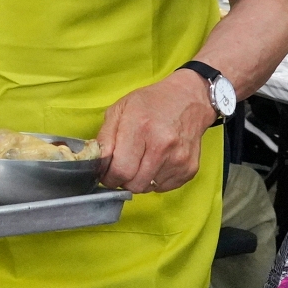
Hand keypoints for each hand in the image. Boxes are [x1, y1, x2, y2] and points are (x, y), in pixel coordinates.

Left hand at [98, 70, 209, 192]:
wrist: (188, 99)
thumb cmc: (150, 103)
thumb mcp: (119, 110)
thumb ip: (104, 138)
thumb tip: (97, 164)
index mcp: (140, 129)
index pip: (120, 171)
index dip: (109, 177)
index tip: (106, 173)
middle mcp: (162, 146)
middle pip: (133, 184)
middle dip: (122, 180)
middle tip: (121, 167)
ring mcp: (178, 159)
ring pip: (147, 187)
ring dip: (138, 180)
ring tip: (140, 160)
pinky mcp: (189, 168)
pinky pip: (163, 187)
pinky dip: (155, 180)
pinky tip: (155, 162)